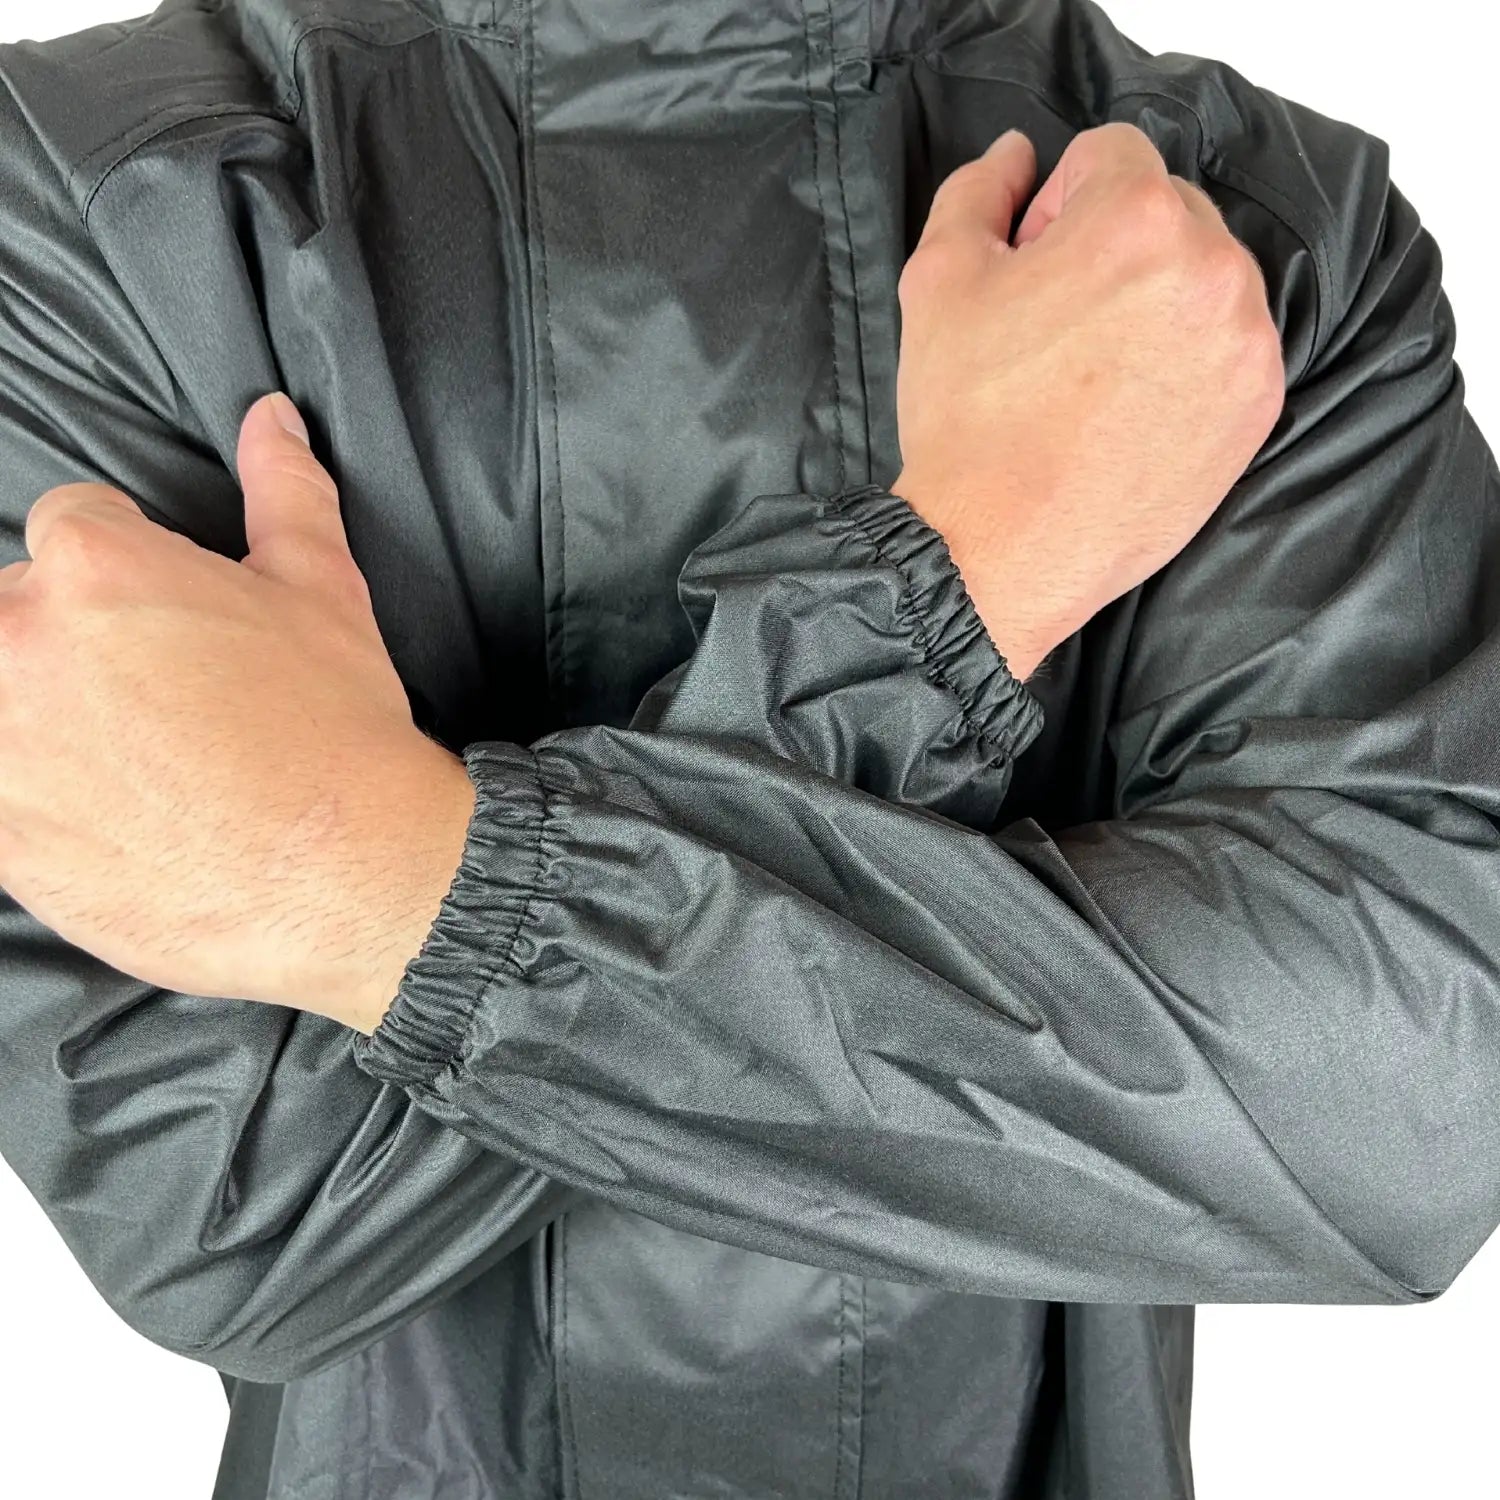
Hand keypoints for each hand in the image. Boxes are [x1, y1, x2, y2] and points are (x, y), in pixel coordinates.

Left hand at [0, 394, 474, 1032]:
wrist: (344, 875)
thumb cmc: (336, 729)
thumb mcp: (323, 594)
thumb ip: (283, 493)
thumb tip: (273, 417)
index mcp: (93, 564)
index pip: (73, 527)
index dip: (136, 576)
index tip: (177, 630)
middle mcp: (18, 640)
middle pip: (22, 611)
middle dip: (80, 642)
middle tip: (165, 703)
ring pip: (6, 701)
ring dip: (48, 716)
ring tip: (136, 761)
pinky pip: (1, 788)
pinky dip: (39, 795)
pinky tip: (115, 812)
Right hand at [890, 122, 1286, 679]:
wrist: (1000, 548)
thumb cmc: (966, 418)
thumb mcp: (939, 282)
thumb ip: (979, 192)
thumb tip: (1016, 156)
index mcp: (1136, 218)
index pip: (1111, 154)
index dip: (1056, 204)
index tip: (1030, 268)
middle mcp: (1212, 268)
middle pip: (1168, 213)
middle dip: (1112, 249)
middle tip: (1055, 328)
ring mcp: (1245, 343)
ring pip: (1204, 282)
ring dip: (1155, 304)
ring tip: (1092, 376)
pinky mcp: (1258, 408)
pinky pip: (1228, 350)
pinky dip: (1187, 363)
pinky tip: (1127, 410)